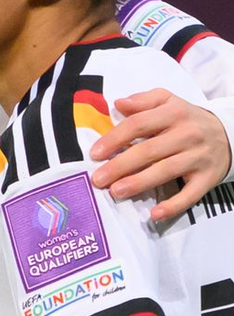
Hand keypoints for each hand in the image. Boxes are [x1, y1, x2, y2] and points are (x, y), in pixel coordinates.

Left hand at [90, 90, 231, 220]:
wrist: (229, 134)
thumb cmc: (186, 119)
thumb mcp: (167, 101)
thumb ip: (142, 101)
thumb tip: (118, 103)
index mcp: (174, 113)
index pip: (139, 125)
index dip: (115, 139)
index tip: (95, 153)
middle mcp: (187, 134)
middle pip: (149, 150)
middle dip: (120, 165)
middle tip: (98, 179)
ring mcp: (198, 157)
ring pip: (165, 171)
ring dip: (139, 183)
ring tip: (116, 191)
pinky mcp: (208, 178)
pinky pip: (190, 194)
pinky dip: (173, 205)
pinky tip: (154, 214)